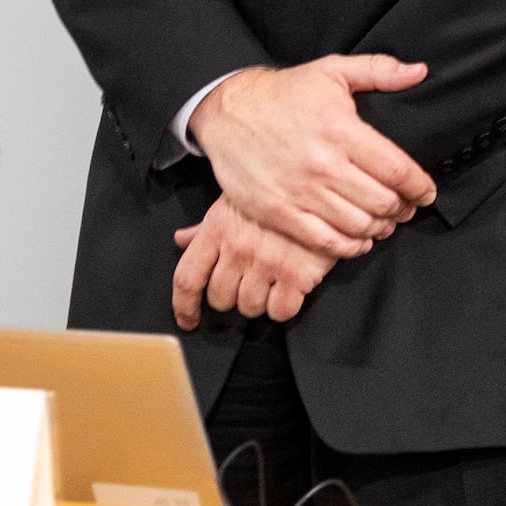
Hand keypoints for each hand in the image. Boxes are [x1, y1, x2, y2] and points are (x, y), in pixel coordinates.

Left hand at [171, 195, 334, 328]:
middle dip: (232, 294)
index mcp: (219, 228)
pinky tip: (290, 283)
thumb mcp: (236, 198)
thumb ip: (207, 226)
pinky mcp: (296, 276)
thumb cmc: (279, 189)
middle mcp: (239, 248)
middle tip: (249, 277)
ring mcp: (267, 263)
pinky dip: (285, 305)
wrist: (324, 186)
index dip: (184, 306)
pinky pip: (280, 312)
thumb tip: (181, 240)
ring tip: (273, 275)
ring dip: (259, 299)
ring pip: (249, 308)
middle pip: (219, 299)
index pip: (187, 278)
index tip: (188, 319)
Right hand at [190, 54, 435, 256]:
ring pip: (357, 225)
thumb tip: (419, 71)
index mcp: (341, 129)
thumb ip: (379, 70)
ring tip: (385, 221)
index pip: (396, 169)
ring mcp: (300, 192)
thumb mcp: (332, 70)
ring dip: (380, 228)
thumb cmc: (285, 92)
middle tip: (407, 207)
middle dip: (402, 209)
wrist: (229, 111)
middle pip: (381, 202)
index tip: (427, 192)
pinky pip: (325, 242)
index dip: (419, 186)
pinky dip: (349, 247)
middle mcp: (323, 164)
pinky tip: (358, 240)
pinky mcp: (279, 212)